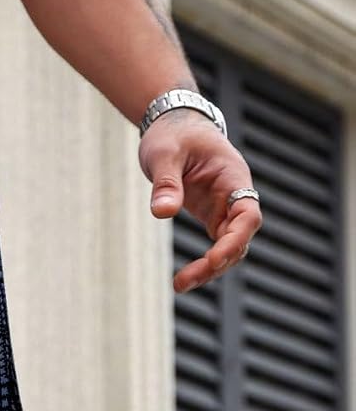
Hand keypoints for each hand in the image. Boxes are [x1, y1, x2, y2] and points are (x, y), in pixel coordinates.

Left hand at [139, 109, 262, 292]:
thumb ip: (166, 182)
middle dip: (218, 262)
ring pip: (229, 246)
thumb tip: (163, 213)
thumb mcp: (164, 153)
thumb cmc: (172, 134)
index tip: (213, 258)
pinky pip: (216, 245)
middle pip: (240, 238)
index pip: (248, 214)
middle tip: (184, 282)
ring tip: (180, 285)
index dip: (235, 240)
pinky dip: (204, 264)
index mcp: (232, 177)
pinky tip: (184, 279)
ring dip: (210, 269)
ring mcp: (224, 207)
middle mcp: (234, 195)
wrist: (172, 125)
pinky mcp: (211, 215)